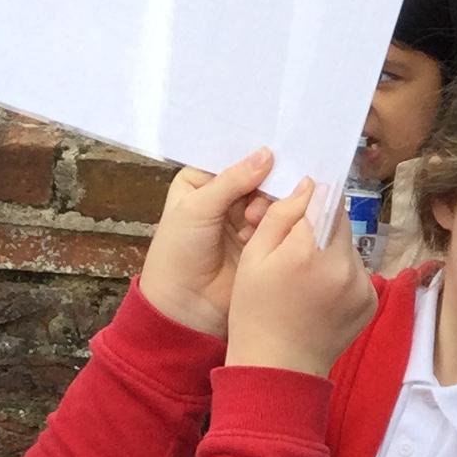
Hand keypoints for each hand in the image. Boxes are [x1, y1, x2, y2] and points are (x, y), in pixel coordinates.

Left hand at [138, 151, 273, 337]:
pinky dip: (275, 223)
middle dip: (262, 184)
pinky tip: (264, 231)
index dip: (251, 155)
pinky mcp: (260, 238)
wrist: (187, 305)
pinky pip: (277, 220)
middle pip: (255, 176)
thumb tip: (267, 153)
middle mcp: (222, 196)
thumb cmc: (178, 252)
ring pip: (269, 197)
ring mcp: (242, 217)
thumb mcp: (198, 208)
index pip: (231, 158)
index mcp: (199, 181)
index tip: (273, 151)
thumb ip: (232, 180)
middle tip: (257, 200)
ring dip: (267, 206)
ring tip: (253, 221)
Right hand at [225, 185, 377, 377]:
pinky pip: (358, 271)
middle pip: (341, 221)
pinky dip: (342, 274)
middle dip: (322, 225)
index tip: (301, 208)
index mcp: (310, 250)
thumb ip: (281, 216)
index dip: (312, 200)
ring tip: (307, 276)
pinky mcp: (370, 300)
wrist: (279, 366)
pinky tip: (321, 293)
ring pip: (350, 246)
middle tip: (298, 247)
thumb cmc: (256, 311)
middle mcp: (343, 264)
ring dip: (332, 249)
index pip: (325, 200)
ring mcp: (362, 284)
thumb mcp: (254, 257)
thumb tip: (308, 186)